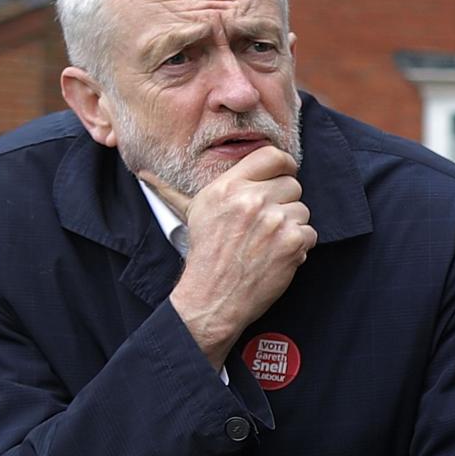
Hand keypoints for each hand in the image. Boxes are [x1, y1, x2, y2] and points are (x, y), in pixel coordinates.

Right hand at [140, 146, 316, 368]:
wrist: (212, 299)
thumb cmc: (204, 256)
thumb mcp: (191, 214)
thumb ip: (172, 190)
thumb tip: (145, 175)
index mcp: (228, 187)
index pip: (272, 156)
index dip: (282, 166)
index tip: (282, 177)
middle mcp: (251, 199)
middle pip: (291, 184)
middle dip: (283, 203)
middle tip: (265, 224)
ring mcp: (273, 220)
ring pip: (302, 210)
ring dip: (291, 227)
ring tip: (268, 243)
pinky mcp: (292, 242)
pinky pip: (310, 233)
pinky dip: (299, 247)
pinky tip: (277, 256)